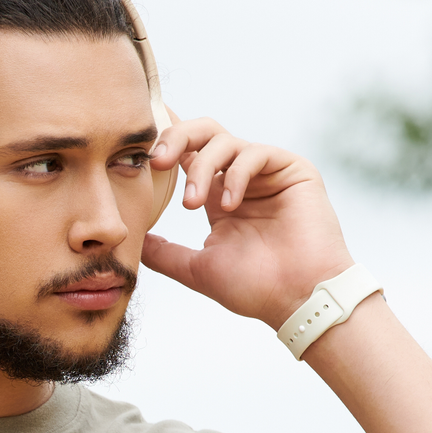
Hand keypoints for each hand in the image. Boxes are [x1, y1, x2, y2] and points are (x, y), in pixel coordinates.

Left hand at [141, 117, 353, 328]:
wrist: (298, 299)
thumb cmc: (255, 288)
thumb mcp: (197, 269)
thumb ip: (164, 253)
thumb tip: (133, 241)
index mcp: (218, 197)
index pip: (188, 154)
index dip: (164, 147)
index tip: (140, 160)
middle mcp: (241, 178)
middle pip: (204, 133)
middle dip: (175, 138)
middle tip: (157, 162)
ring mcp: (267, 172)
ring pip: (224, 140)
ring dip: (200, 168)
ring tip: (192, 205)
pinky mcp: (293, 169)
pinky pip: (255, 153)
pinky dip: (235, 175)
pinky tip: (229, 205)